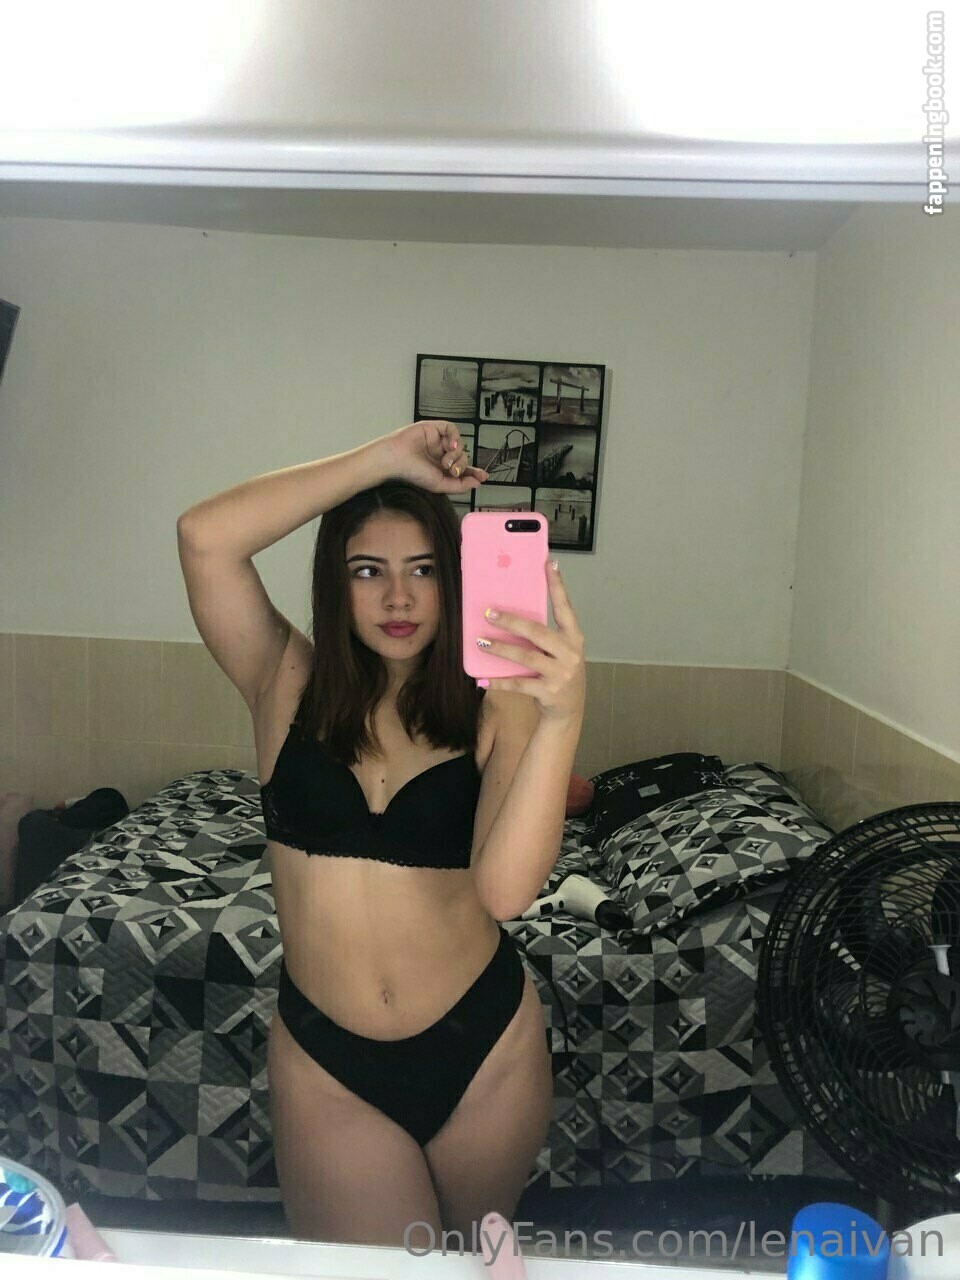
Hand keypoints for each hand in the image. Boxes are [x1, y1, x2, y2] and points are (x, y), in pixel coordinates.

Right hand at [384, 420, 488, 493]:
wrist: (396, 459)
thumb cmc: (414, 473)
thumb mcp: (440, 485)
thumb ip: (459, 486)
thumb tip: (477, 483)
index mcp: (440, 469)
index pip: (462, 469)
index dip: (473, 472)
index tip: (483, 477)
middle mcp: (440, 454)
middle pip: (462, 458)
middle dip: (462, 465)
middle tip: (453, 471)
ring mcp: (437, 441)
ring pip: (459, 444)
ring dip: (457, 454)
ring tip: (445, 462)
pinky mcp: (433, 428)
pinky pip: (451, 429)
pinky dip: (455, 437)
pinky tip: (450, 446)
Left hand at [478, 560, 584, 723]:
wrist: (568, 711)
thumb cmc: (559, 672)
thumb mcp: (559, 651)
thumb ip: (544, 635)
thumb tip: (510, 614)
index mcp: (573, 638)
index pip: (564, 607)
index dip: (557, 585)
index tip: (549, 563)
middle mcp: (570, 654)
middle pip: (537, 632)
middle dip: (511, 621)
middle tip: (489, 613)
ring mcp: (560, 674)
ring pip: (525, 657)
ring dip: (500, 649)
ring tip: (480, 642)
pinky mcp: (548, 692)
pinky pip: (518, 684)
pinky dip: (499, 682)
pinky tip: (482, 679)